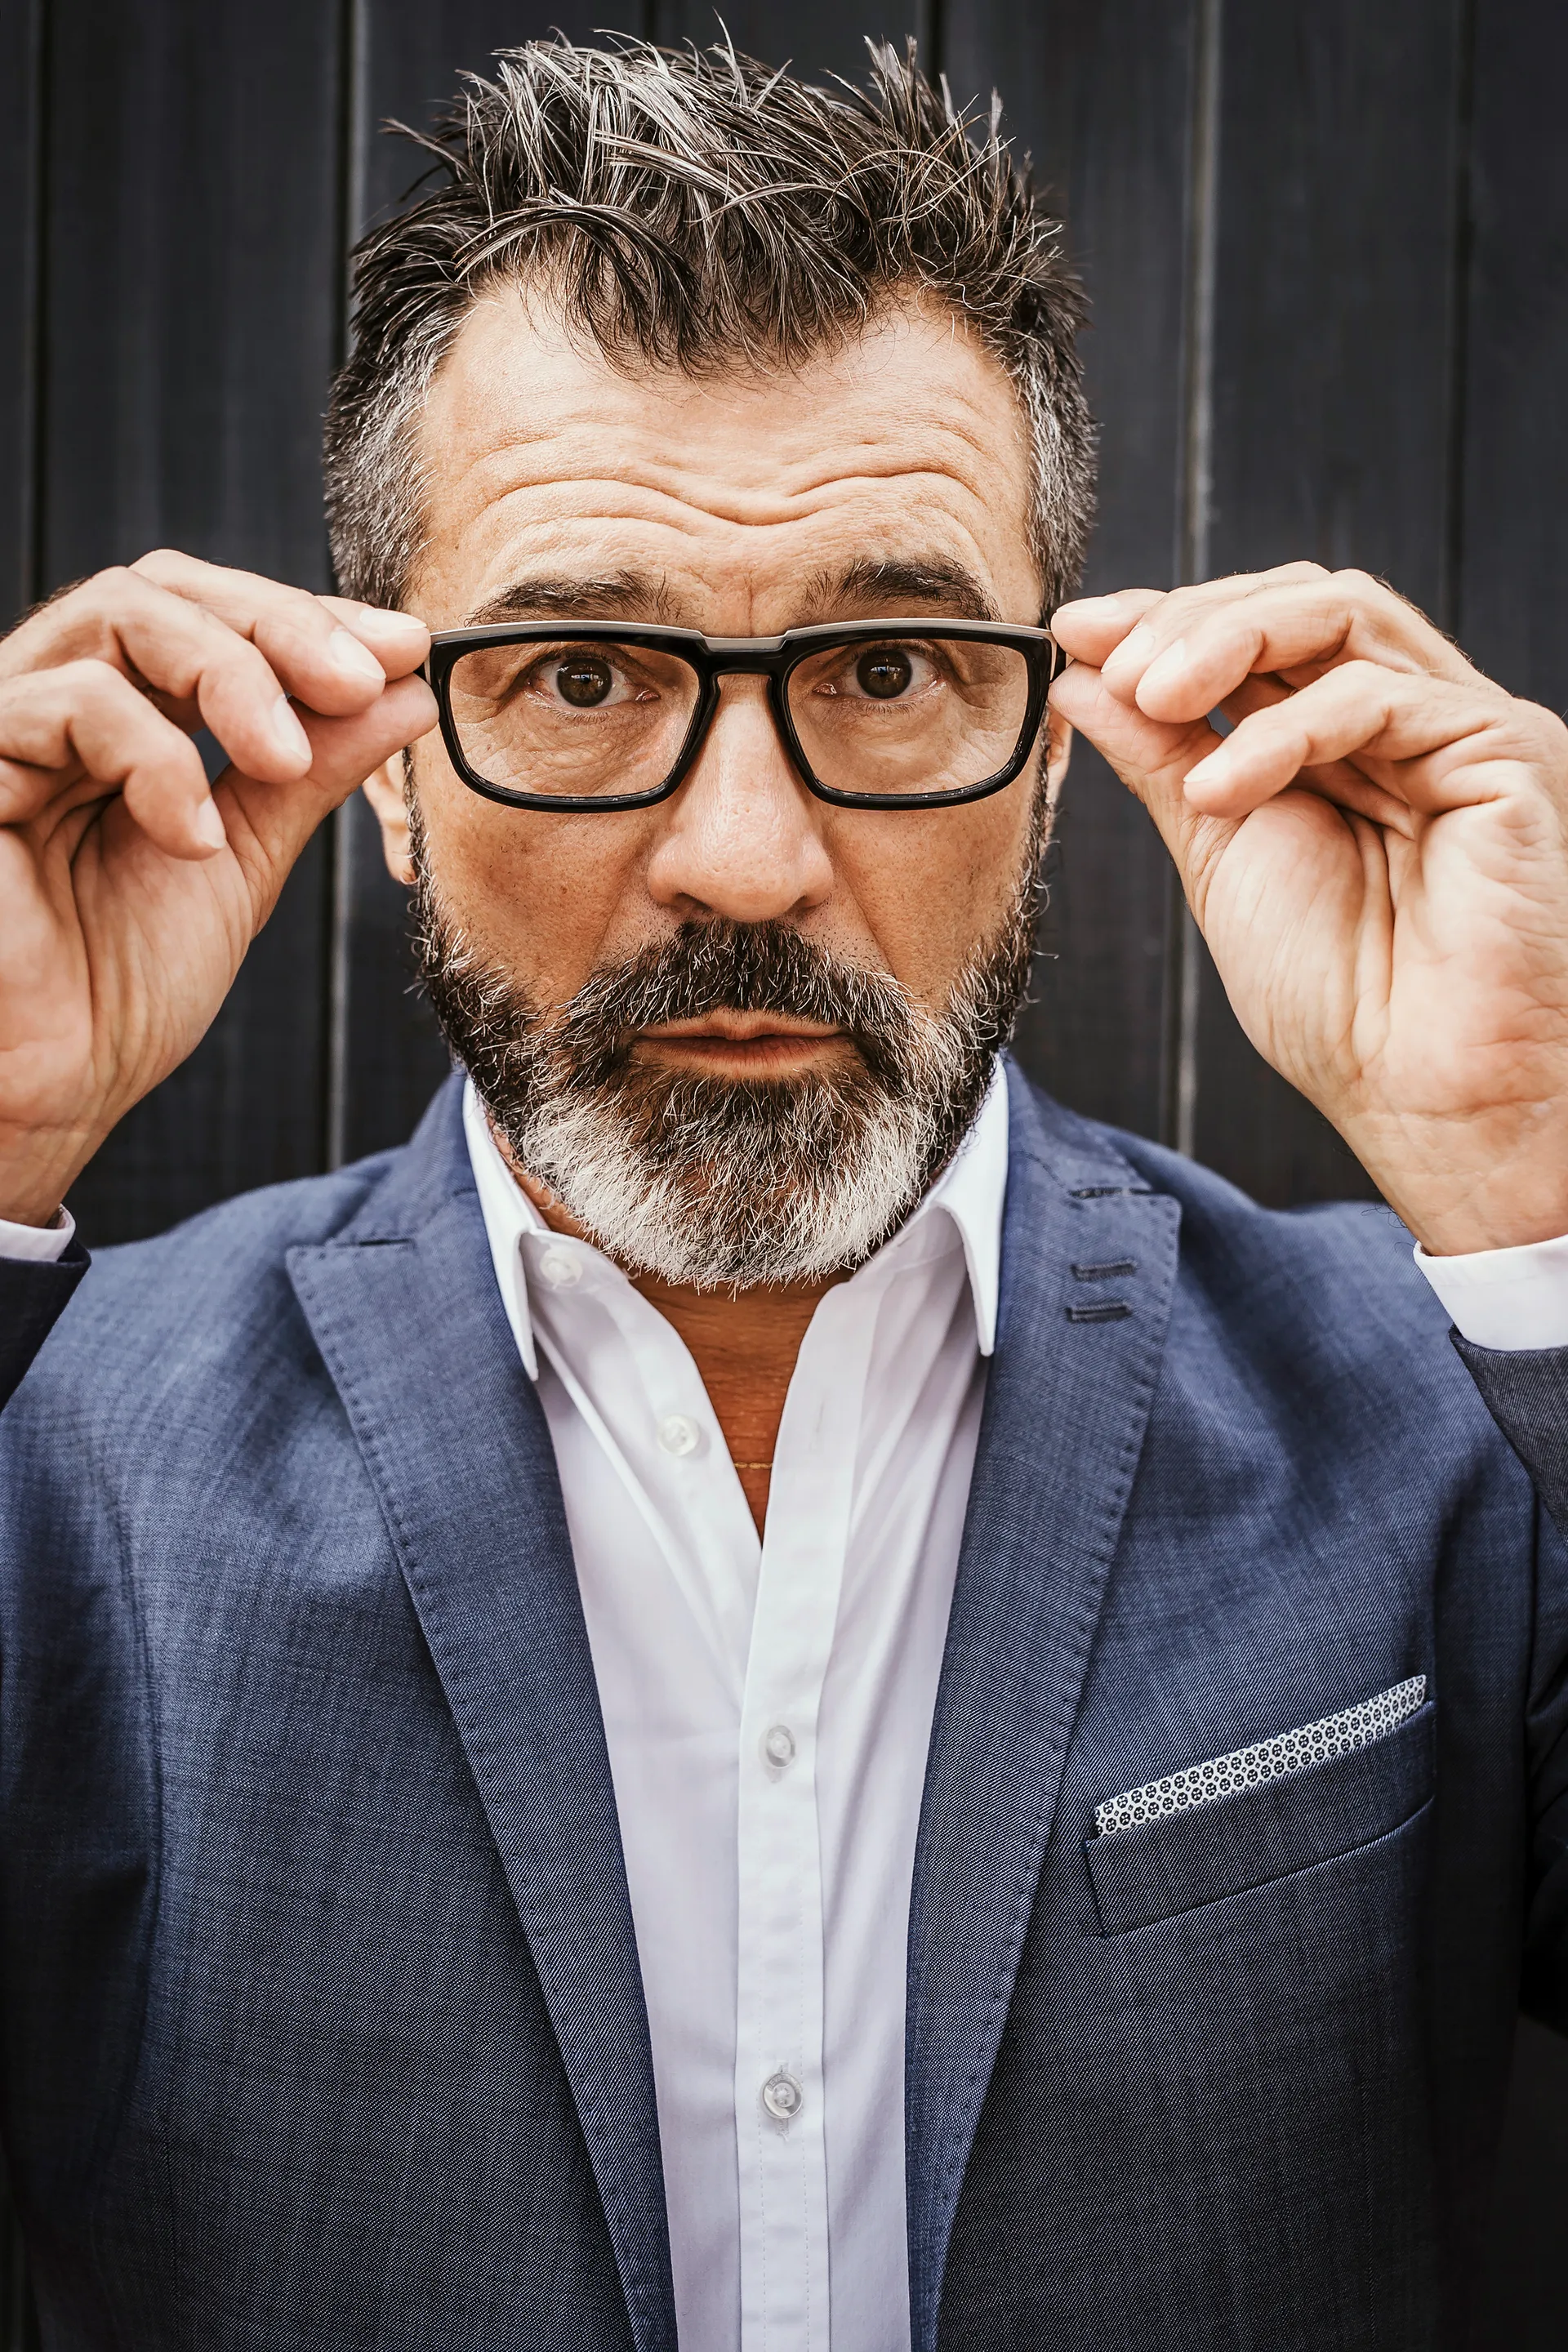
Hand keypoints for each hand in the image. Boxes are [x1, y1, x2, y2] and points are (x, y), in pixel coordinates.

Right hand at [0, 551, 434, 1224]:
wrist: (54, 1086)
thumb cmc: (125, 987)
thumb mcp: (245, 859)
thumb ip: (313, 770)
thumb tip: (407, 688)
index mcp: (117, 718)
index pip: (208, 615)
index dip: (305, 619)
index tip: (402, 651)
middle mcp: (52, 700)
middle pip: (162, 589)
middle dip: (277, 627)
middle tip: (359, 682)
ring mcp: (4, 725)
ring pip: (116, 615)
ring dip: (230, 676)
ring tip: (285, 763)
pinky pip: (62, 702)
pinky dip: (154, 758)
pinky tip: (194, 838)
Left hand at [1049, 563, 1567, 1253]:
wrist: (1418, 1095)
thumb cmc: (1339, 1002)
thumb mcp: (1219, 854)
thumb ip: (1161, 759)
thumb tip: (1084, 677)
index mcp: (1348, 742)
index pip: (1265, 634)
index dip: (1171, 619)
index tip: (1076, 634)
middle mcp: (1413, 721)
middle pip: (1304, 603)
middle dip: (1193, 619)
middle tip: (1108, 658)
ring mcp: (1463, 731)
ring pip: (1346, 618)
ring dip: (1227, 644)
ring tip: (1146, 699)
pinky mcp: (1506, 755)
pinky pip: (1384, 697)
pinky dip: (1284, 730)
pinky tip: (1219, 788)